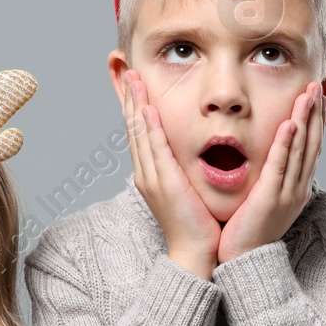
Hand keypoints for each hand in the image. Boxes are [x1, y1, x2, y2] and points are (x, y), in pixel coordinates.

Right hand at [122, 70, 219, 277]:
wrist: (194, 253)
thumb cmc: (196, 223)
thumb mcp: (186, 189)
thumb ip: (183, 169)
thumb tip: (188, 152)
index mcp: (150, 174)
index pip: (140, 134)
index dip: (136, 107)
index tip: (136, 85)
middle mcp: (145, 173)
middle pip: (134, 129)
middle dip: (131, 99)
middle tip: (129, 72)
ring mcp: (151, 178)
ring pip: (140, 135)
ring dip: (137, 105)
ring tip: (134, 80)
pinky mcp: (163, 184)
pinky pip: (155, 151)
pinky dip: (150, 129)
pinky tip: (149, 110)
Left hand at [217, 82, 323, 263]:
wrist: (245, 262)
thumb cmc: (248, 231)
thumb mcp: (265, 200)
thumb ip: (270, 178)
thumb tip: (268, 159)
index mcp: (297, 188)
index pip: (311, 148)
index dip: (316, 121)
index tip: (317, 98)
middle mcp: (298, 188)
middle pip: (312, 143)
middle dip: (315, 113)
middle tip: (317, 86)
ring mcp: (287, 193)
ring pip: (301, 150)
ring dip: (306, 119)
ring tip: (309, 94)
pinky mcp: (270, 198)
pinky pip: (280, 165)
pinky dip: (286, 143)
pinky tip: (290, 123)